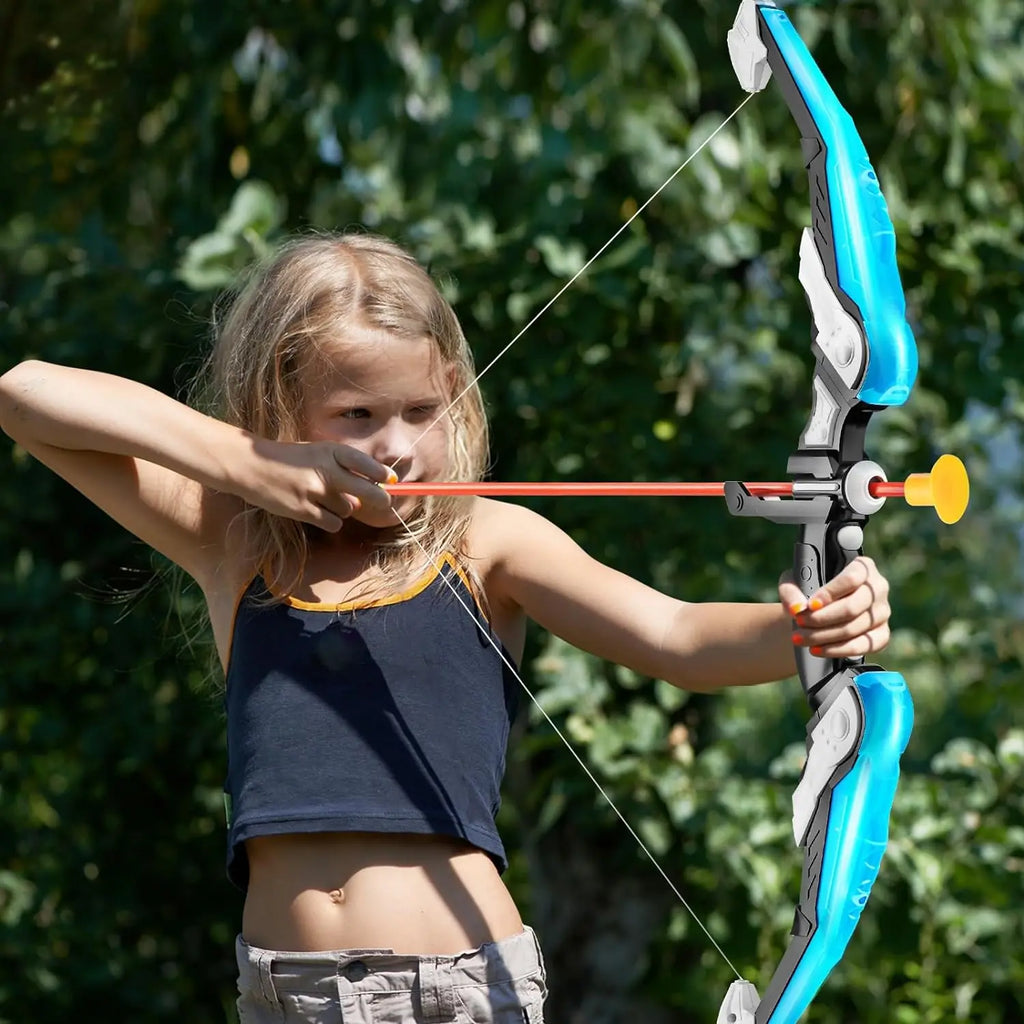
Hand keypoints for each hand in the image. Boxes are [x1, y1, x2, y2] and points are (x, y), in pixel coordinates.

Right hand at [246, 437, 394, 531]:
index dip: (381, 473)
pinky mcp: (303, 510)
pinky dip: (330, 521)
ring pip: (348, 509)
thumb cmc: (288, 459)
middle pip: (367, 490)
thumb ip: (341, 466)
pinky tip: (317, 512)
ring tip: (323, 499)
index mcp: (329, 450)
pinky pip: (333, 523)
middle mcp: (325, 470)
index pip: (364, 463)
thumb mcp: (315, 452)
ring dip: (343, 508)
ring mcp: (314, 491)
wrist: (249, 465)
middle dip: (380, 498)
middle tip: (385, 502)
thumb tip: (371, 486)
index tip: (391, 480)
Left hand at [779, 556, 890, 659]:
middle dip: (821, 618)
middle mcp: (878, 587)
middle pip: (852, 607)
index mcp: (862, 566)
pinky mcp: (883, 634)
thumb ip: (791, 591)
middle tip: (799, 622)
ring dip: (823, 636)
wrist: (819, 611)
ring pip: (853, 628)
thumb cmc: (809, 591)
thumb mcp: (795, 583)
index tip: (811, 605)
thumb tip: (796, 608)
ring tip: (800, 638)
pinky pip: (863, 646)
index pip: (851, 579)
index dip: (830, 593)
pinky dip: (837, 650)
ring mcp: (883, 612)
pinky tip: (817, 649)